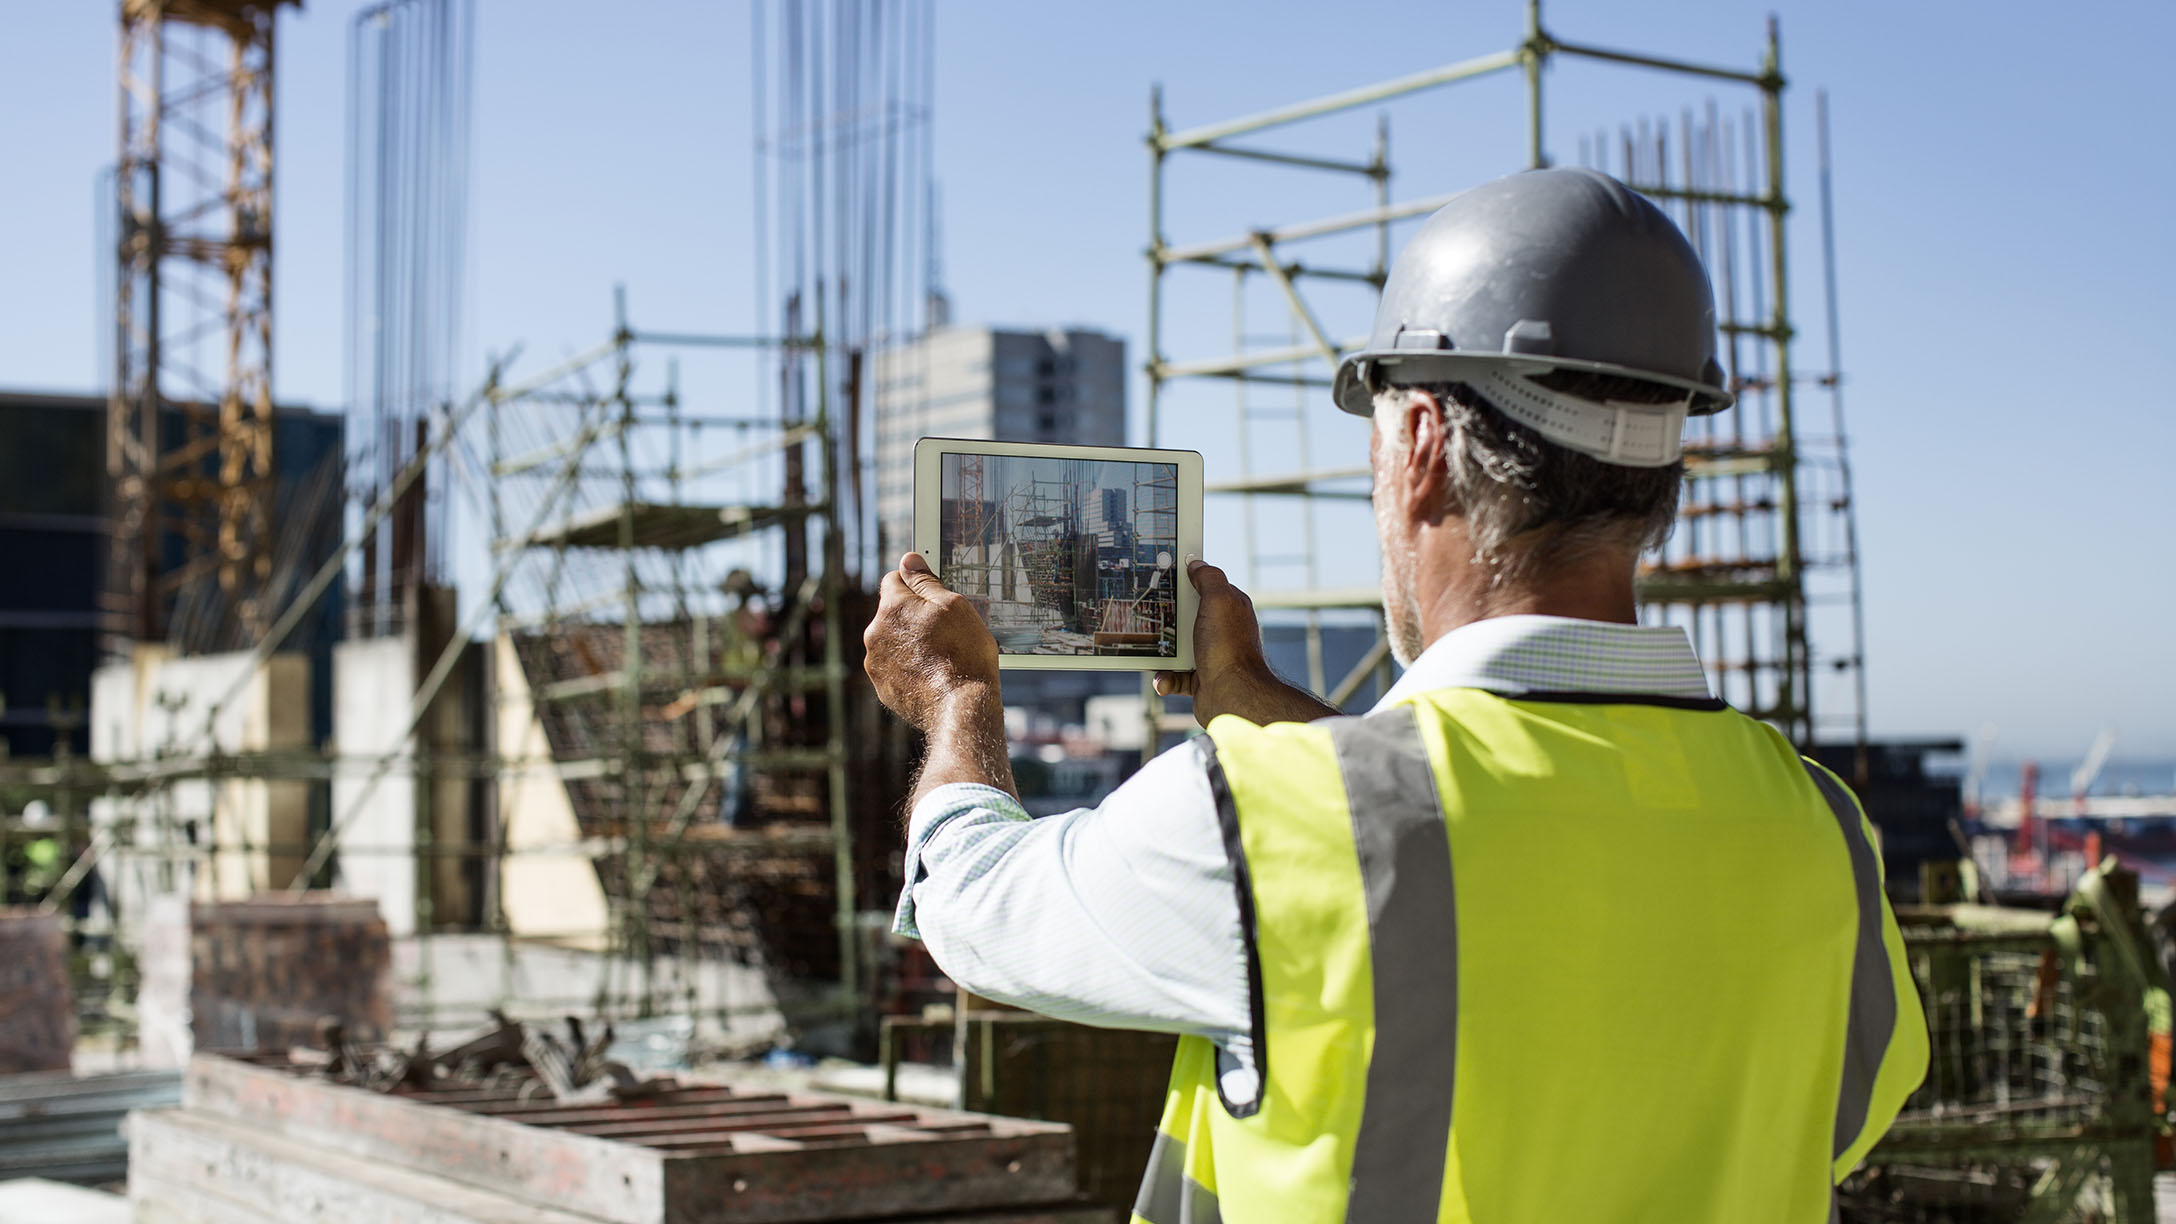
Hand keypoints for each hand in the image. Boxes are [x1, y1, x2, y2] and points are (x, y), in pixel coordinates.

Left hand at [863, 552, 1001, 732]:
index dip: (916, 584)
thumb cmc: (963, 654)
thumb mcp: (953, 606)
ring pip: (892, 641)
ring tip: (940, 657)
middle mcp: (875, 633)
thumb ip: (926, 581)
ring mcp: (876, 663)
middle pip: (892, 612)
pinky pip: (894, 668)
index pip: (894, 579)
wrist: (960, 707)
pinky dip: (908, 668)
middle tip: (943, 630)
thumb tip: (909, 560)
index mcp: (891, 608)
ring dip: (910, 643)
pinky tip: (932, 675)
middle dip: (913, 617)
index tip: (933, 596)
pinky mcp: (882, 688)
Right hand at [1155, 559, 1337, 726]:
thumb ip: (1209, 577)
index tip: (1163, 579)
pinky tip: (1164, 679)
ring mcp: (1209, 655)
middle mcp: (1221, 631)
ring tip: (1154, 655)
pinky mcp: (1199, 679)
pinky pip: (1173, 675)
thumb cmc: (1227, 649)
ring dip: (1161, 653)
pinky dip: (1165, 678)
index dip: (1185, 582)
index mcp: (1229, 608)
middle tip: (1149, 619)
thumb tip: (1197, 563)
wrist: (1232, 698)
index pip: (1205, 587)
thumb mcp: (1219, 600)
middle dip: (1165, 620)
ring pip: (1175, 647)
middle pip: (1184, 616)